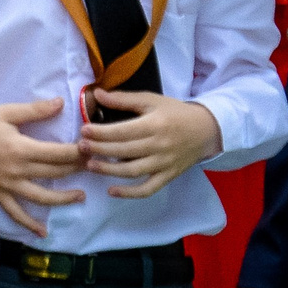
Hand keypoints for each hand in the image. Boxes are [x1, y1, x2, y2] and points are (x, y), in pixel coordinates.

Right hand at [0, 97, 82, 237]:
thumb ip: (34, 110)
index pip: (58, 153)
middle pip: (55, 173)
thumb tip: (60, 103)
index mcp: (21, 148)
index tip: (93, 148)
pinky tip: (42, 233)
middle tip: (93, 166)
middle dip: (77, 169)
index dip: (79, 152)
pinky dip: (28, 224)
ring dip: (64, 199)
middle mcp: (17, 170)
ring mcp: (8, 185)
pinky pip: (15, 212)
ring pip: (42, 197)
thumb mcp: (5, 112)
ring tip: (81, 196)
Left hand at [79, 93, 221, 199]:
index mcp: (155, 125)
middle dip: (100, 150)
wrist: (207, 130)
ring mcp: (164, 164)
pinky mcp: (168, 176)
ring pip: (134, 171)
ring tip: (90, 165)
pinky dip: (130, 193)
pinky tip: (112, 191)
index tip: (84, 131)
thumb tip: (96, 94)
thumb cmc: (175, 113)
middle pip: (125, 151)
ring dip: (110, 170)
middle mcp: (160, 146)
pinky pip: (149, 188)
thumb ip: (124, 99)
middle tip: (81, 147)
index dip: (102, 133)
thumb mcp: (151, 100)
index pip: (124, 131)